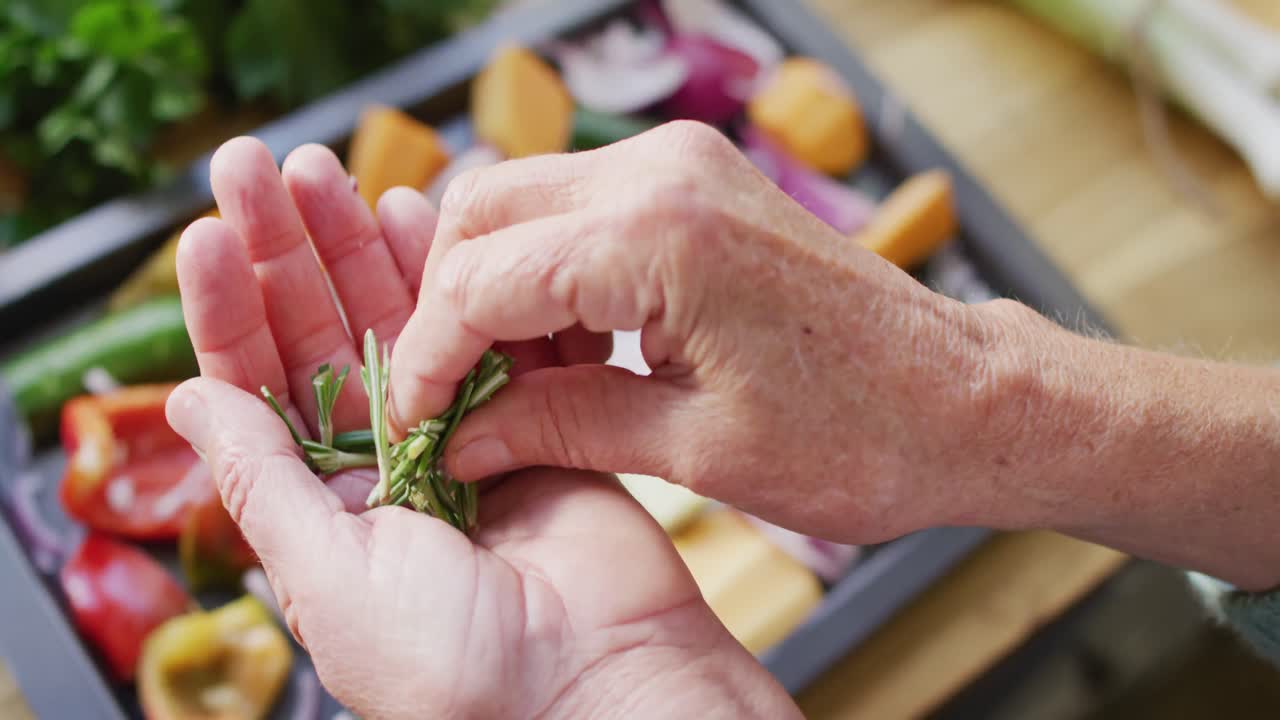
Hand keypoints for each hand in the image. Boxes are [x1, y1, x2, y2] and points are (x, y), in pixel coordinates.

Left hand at [167, 137, 799, 718]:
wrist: (597, 681)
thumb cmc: (457, 666)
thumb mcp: (330, 578)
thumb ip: (265, 482)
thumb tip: (190, 397)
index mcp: (320, 508)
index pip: (257, 389)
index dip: (231, 310)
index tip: (210, 235)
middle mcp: (383, 464)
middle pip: (323, 335)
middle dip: (291, 252)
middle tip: (262, 168)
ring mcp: (459, 435)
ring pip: (400, 321)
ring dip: (365, 247)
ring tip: (334, 174)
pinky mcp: (532, 417)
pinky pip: (484, 332)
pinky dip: (457, 276)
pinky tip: (426, 218)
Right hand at [388, 120, 1027, 544]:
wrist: (962, 400)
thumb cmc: (858, 437)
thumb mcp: (694, 451)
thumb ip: (559, 427)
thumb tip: (460, 438)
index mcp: (659, 237)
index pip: (479, 279)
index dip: (428, 357)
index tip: (416, 422)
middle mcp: (663, 174)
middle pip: (482, 213)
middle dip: (448, 309)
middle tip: (456, 401)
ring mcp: (682, 165)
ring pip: (522, 203)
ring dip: (495, 288)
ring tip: (512, 386)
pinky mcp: (697, 181)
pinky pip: (578, 209)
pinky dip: (546, 272)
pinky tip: (564, 349)